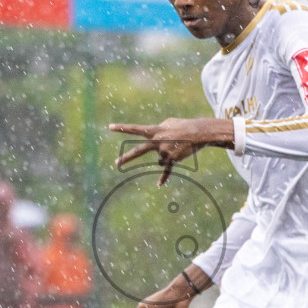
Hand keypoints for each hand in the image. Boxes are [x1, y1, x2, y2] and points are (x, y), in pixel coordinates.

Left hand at [109, 118, 234, 185]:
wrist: (198, 133)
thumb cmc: (183, 126)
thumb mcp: (168, 123)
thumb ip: (157, 129)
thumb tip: (151, 135)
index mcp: (155, 130)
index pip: (135, 129)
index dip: (122, 128)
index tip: (109, 128)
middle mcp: (157, 141)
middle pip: (139, 151)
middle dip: (127, 157)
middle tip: (115, 163)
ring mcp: (164, 151)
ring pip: (159, 160)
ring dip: (167, 155)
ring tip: (177, 147)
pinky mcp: (172, 159)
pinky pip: (166, 170)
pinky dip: (163, 177)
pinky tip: (159, 185)